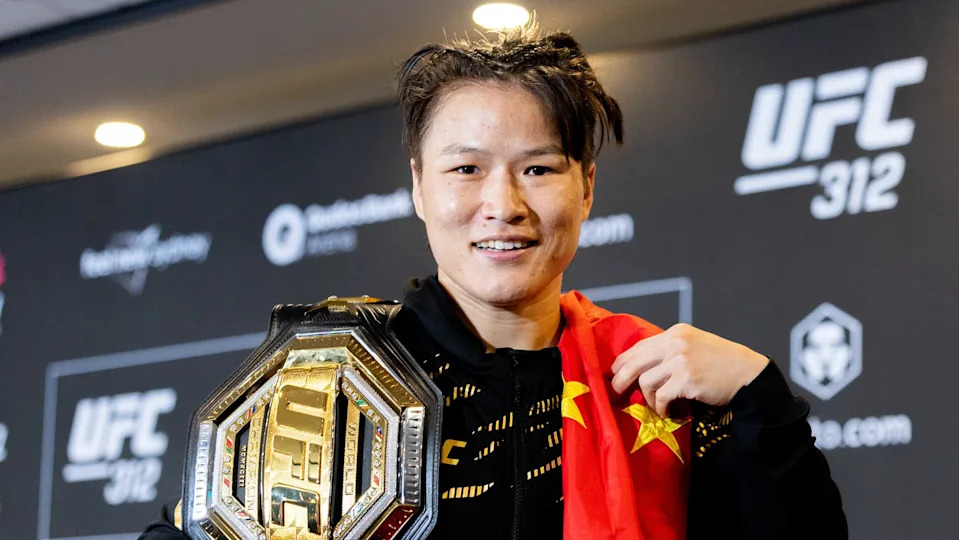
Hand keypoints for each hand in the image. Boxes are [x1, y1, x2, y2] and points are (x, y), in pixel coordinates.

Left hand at [610, 323, 768, 417]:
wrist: (749, 375)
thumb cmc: (723, 364)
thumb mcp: (695, 347)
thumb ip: (670, 351)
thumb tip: (641, 367)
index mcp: (676, 333)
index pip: (639, 345)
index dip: (623, 361)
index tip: (615, 372)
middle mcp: (675, 343)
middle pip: (634, 362)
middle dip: (621, 379)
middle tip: (616, 392)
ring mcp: (680, 361)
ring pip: (646, 381)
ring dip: (649, 398)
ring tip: (658, 406)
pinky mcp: (686, 380)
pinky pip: (661, 397)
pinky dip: (661, 408)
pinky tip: (668, 412)